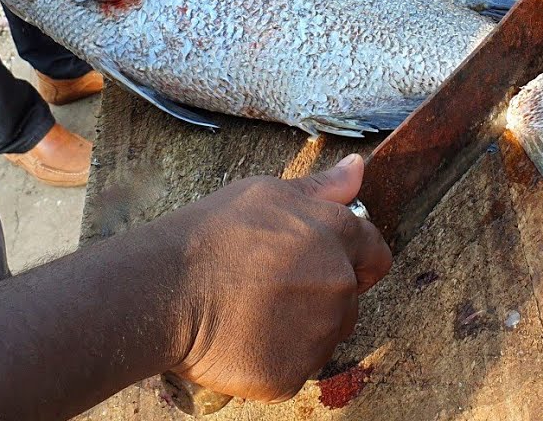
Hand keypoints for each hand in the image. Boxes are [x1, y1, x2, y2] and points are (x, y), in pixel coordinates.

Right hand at [167, 155, 391, 401]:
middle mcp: (339, 286)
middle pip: (347, 300)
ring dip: (298, 329)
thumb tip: (358, 168)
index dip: (354, 259)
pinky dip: (272, 358)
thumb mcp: (265, 194)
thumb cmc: (211, 235)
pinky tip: (241, 338)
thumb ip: (321, 188)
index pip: (375, 253)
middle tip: (267, 287)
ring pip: (322, 337)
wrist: (167, 289)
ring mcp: (319, 334)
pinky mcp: (294, 374)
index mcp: (337, 237)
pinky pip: (293, 369)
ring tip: (249, 312)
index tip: (321, 263)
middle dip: (318, 296)